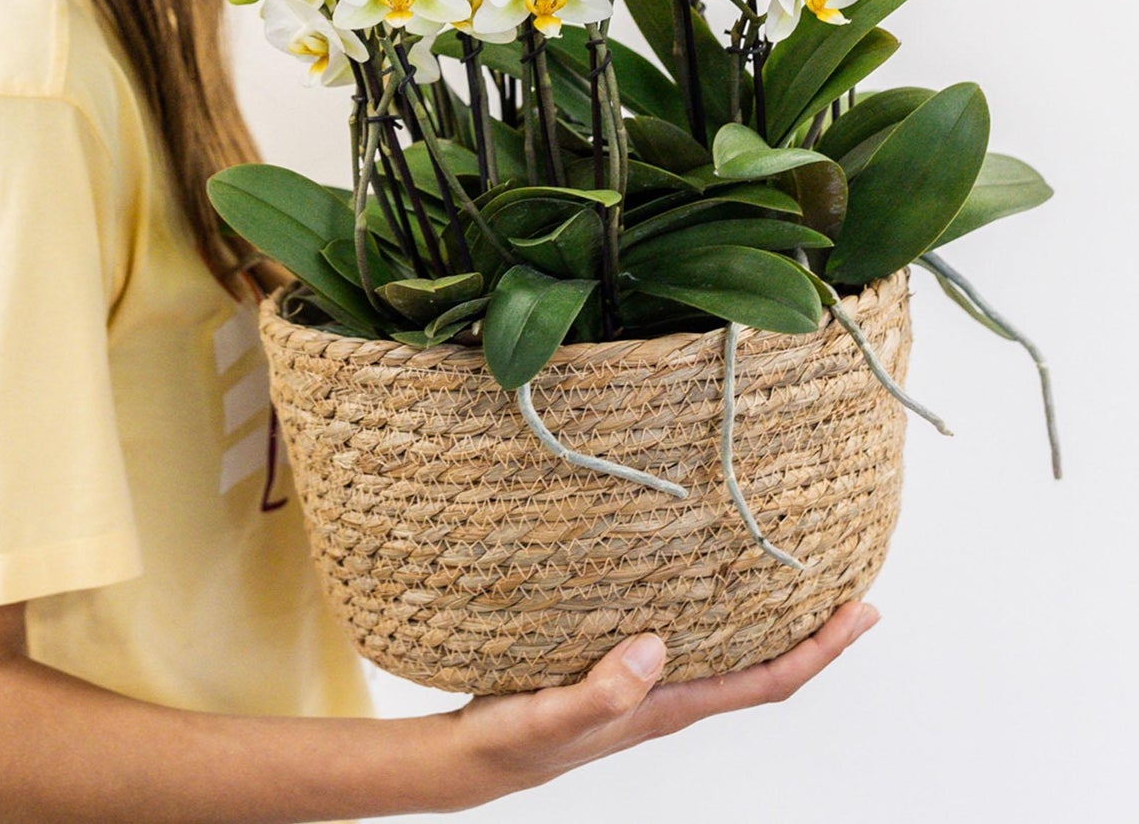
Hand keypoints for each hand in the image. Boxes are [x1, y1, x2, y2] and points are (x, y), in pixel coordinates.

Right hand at [444, 599, 880, 806]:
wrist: (471, 759)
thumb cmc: (512, 743)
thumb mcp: (554, 717)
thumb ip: (604, 689)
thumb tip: (658, 646)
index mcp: (668, 707)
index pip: (766, 682)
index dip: (819, 650)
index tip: (861, 613)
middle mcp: (670, 694)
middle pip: (764, 666)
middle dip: (812, 632)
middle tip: (848, 585)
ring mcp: (647, 683)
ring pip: (729, 650)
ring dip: (768, 620)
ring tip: (789, 573)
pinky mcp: (619, 665)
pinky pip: (688, 636)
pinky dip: (714, 609)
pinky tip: (700, 578)